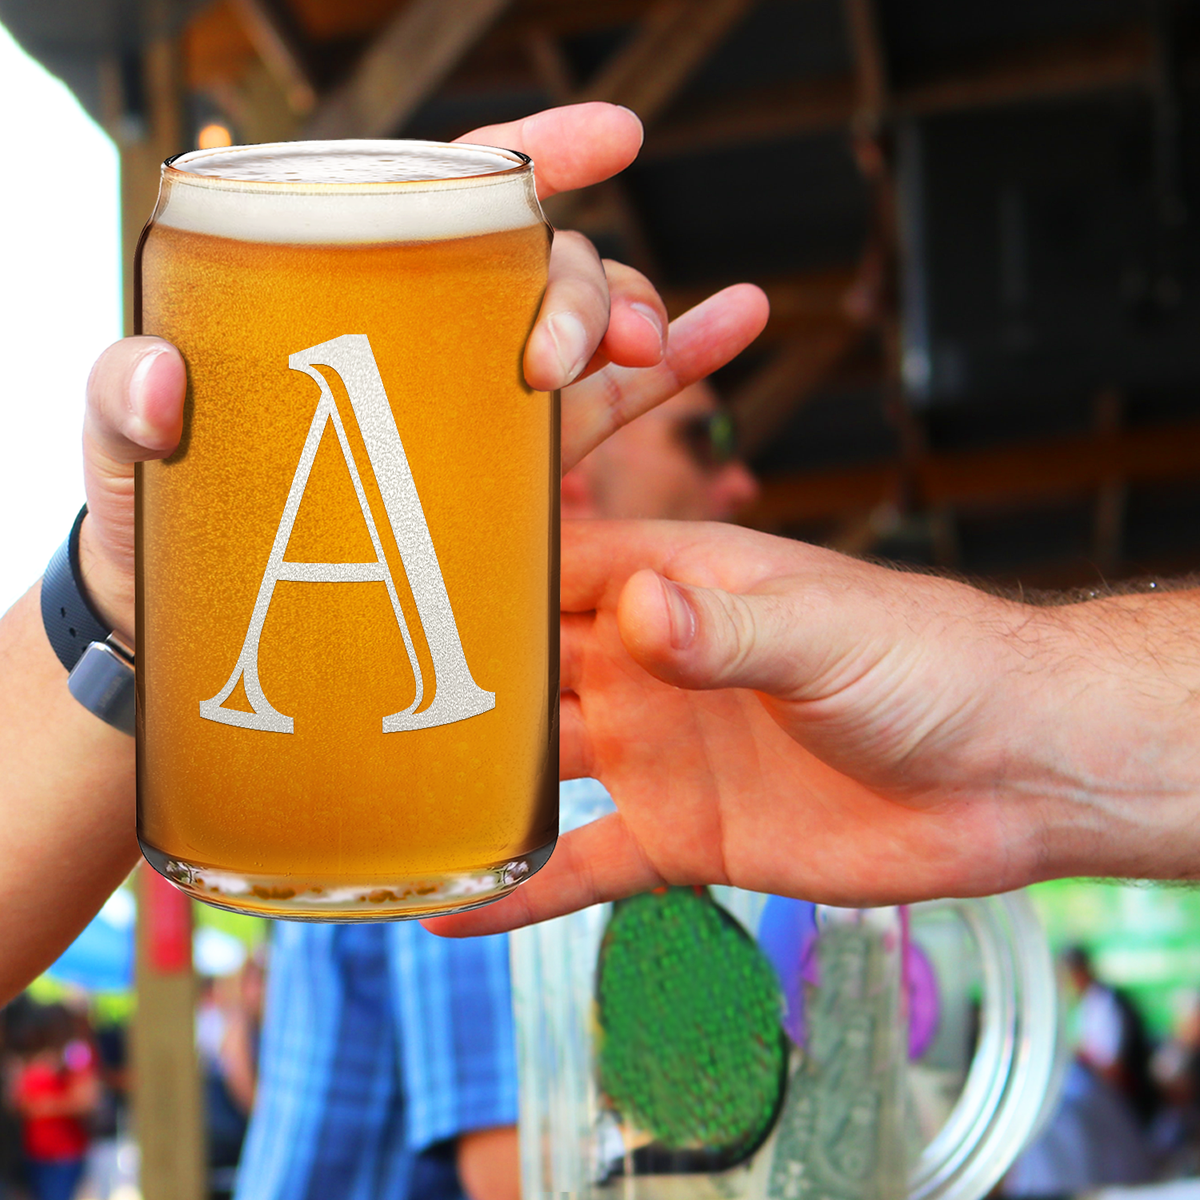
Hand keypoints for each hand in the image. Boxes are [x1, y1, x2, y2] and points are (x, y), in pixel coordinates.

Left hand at [76, 102, 767, 642]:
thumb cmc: (159, 522)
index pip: (447, 203)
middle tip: (567, 356)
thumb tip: (165, 379)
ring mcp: (478, 406)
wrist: (203, 623)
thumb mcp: (123, 454)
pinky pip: (611, 413)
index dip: (532, 160)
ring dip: (640, 326)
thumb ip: (122, 404)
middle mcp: (430, 339)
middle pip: (539, 272)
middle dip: (581, 288)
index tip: (609, 140)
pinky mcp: (510, 476)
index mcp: (352, 301)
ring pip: (587, 337)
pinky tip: (733, 328)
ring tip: (656, 353)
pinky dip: (677, 369)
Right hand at [429, 521, 1199, 935]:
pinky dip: (525, 887)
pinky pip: (587, 864)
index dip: (474, 573)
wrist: (1005, 770)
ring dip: (470, 786)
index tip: (377, 579)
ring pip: (543, 767)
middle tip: (342, 704)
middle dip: (447, 680)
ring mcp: (661, 752)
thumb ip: (729, 627)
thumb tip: (638, 610)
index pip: (553, 568)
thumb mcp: (827, 632)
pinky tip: (455, 913)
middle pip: (526, 668)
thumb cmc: (926, 661)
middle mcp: (651, 665)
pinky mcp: (685, 835)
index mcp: (676, 589)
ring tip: (374, 805)